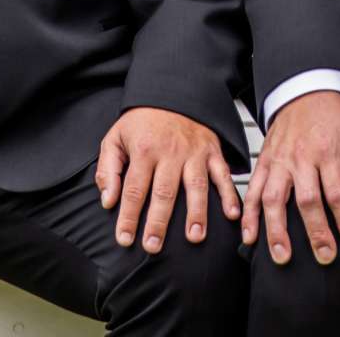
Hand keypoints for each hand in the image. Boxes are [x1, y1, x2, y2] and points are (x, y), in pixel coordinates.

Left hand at [96, 107, 239, 253]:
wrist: (173, 93)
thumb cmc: (142, 122)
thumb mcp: (115, 138)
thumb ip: (108, 170)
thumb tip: (108, 201)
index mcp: (145, 149)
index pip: (135, 189)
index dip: (129, 217)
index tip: (124, 240)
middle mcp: (171, 152)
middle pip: (164, 192)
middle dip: (159, 222)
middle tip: (153, 247)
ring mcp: (194, 152)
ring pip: (196, 186)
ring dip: (196, 213)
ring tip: (194, 237)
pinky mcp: (212, 152)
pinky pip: (223, 174)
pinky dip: (229, 195)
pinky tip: (232, 215)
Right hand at [241, 90, 339, 266]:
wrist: (304, 88)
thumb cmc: (336, 116)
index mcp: (328, 151)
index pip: (338, 193)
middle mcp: (301, 157)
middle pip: (307, 201)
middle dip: (315, 232)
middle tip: (324, 257)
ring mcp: (279, 160)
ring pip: (274, 199)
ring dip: (276, 230)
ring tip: (282, 256)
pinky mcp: (263, 161)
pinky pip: (253, 190)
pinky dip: (249, 215)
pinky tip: (249, 236)